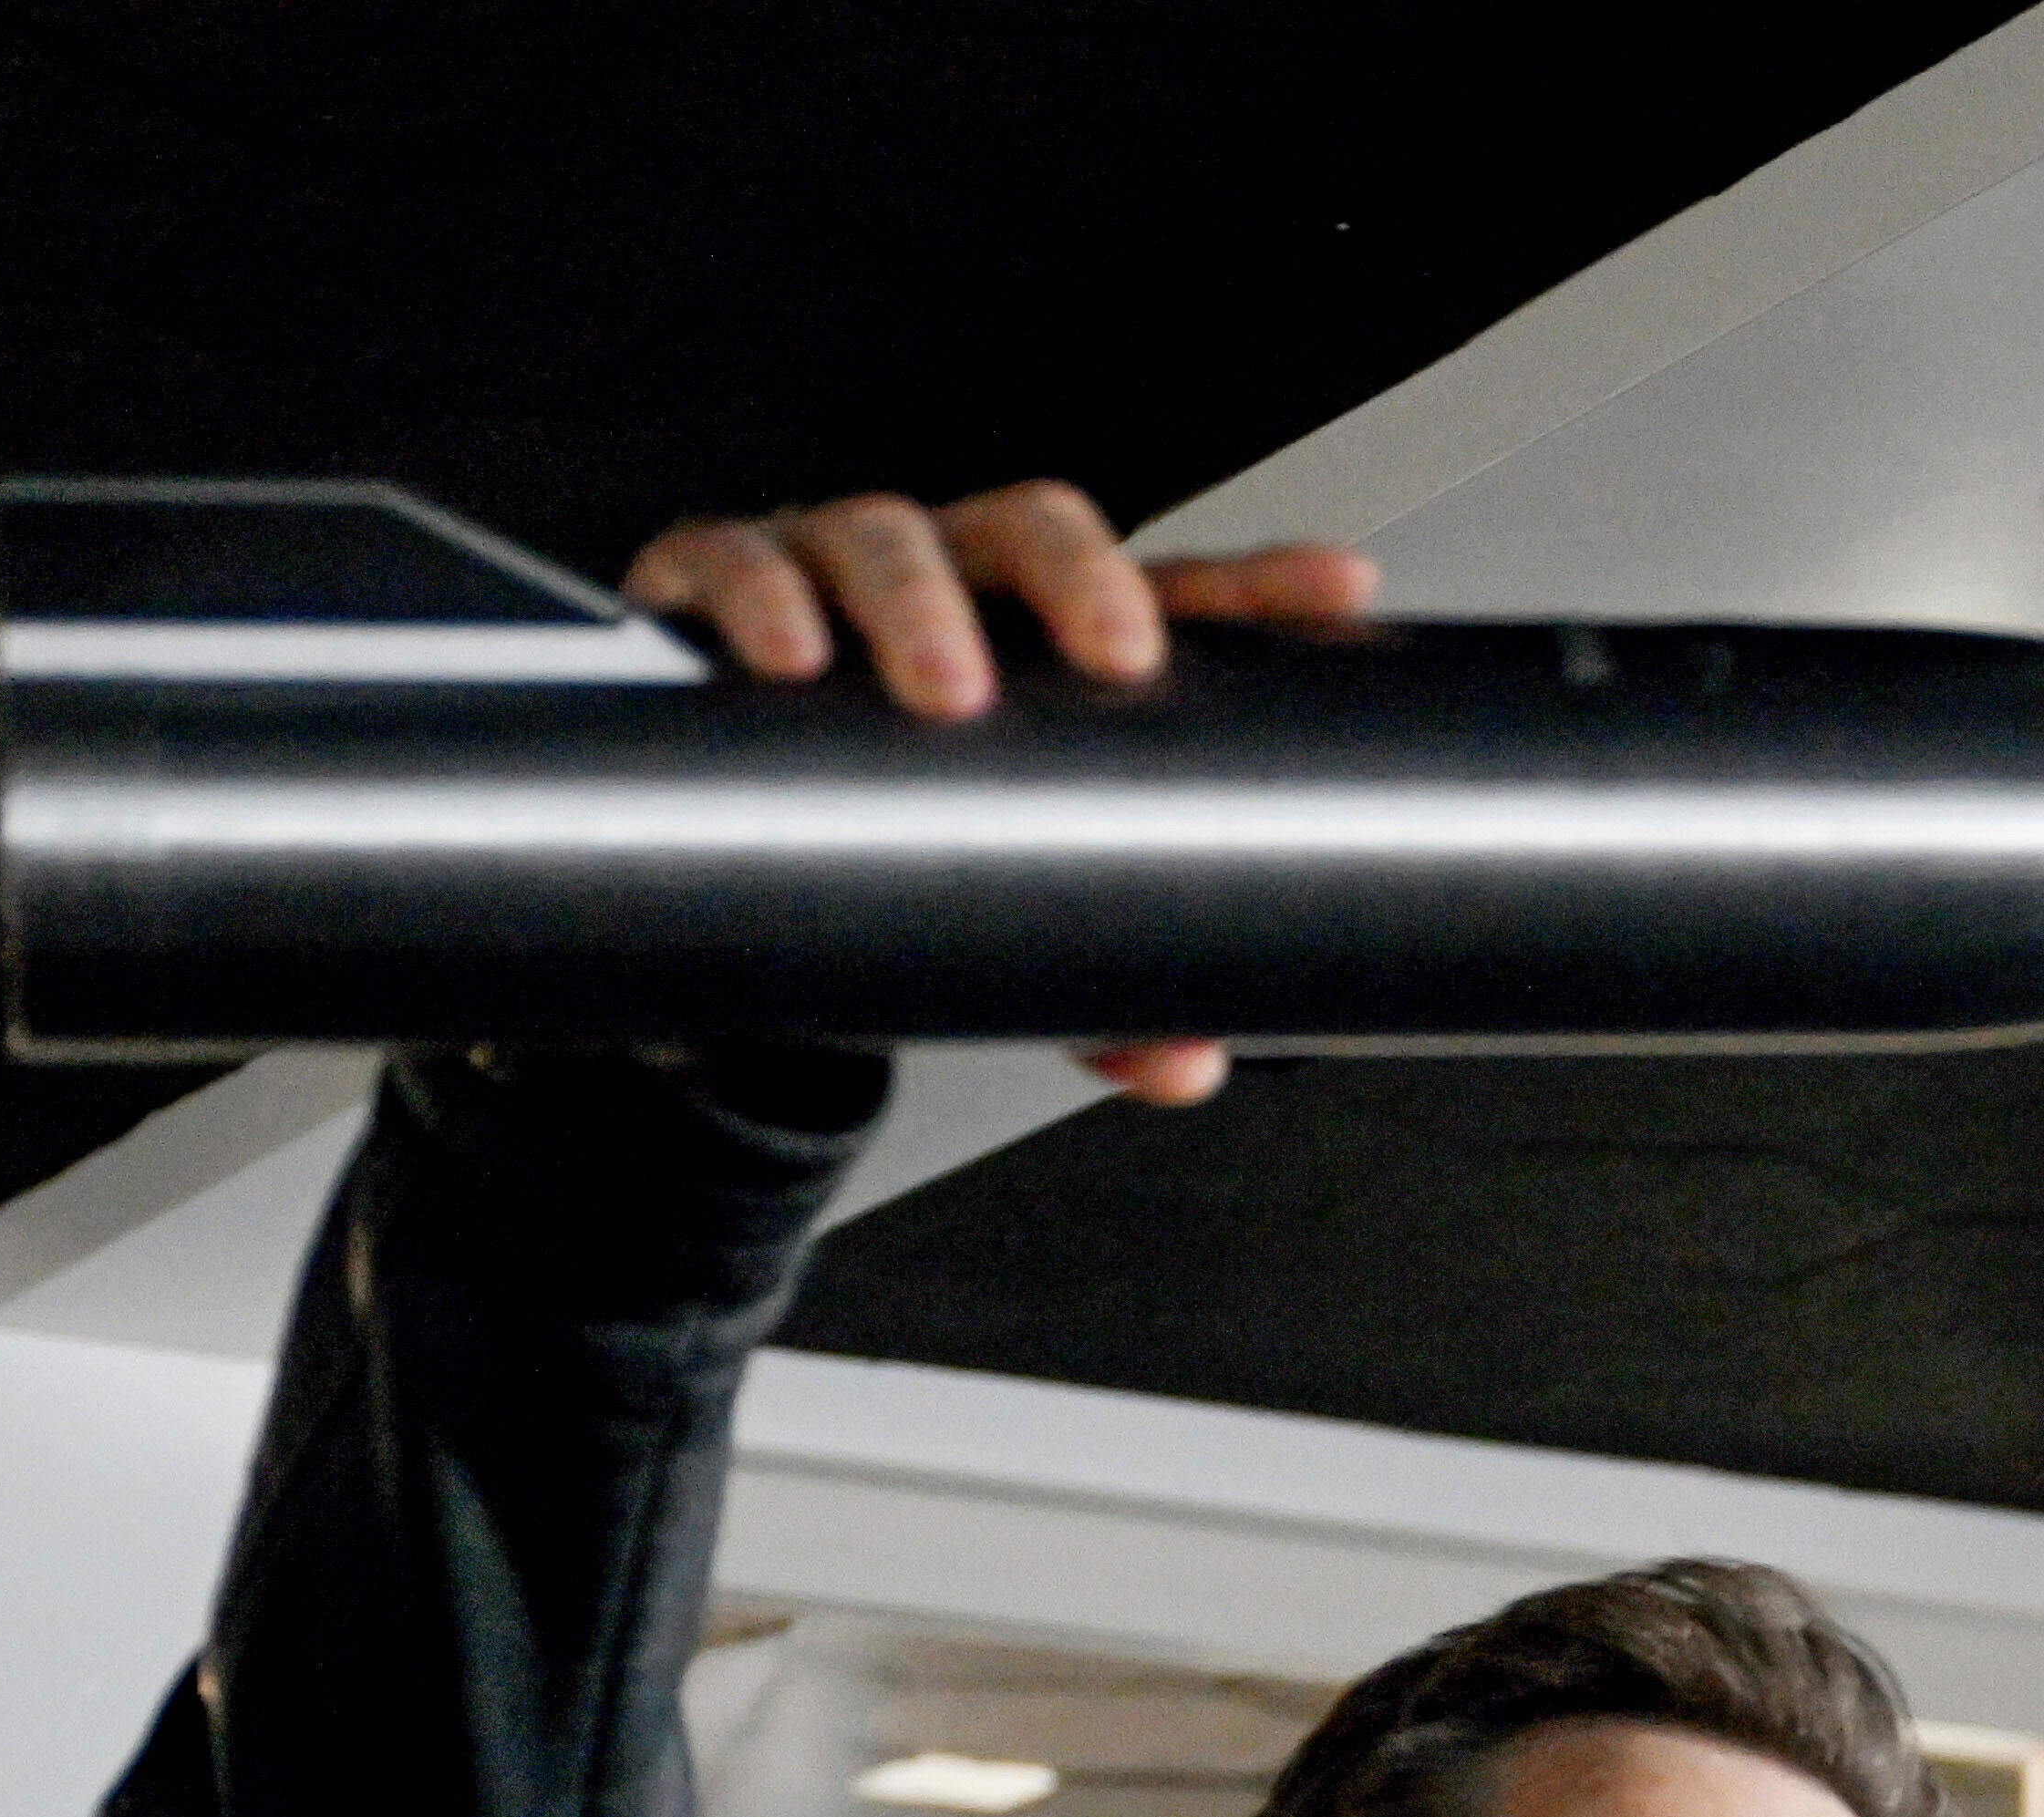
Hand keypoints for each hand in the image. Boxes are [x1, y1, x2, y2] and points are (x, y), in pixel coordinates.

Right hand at [613, 479, 1377, 1100]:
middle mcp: (945, 584)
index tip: (1339, 594)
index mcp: (1040, 640)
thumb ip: (1097, 990)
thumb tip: (1183, 1061)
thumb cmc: (882, 845)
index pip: (1167, 594)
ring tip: (944, 684)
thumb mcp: (999, 917)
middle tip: (1118, 658)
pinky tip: (784, 657)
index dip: (1256, 588)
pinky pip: (727, 566)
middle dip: (1079, 576)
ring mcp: (827, 576)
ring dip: (917, 601)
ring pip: (881, 534)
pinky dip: (757, 601)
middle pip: (1028, 528)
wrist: (717, 862)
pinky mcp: (705, 594)